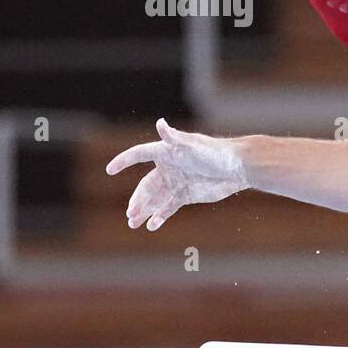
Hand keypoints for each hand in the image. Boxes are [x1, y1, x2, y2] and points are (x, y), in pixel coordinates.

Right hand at [104, 118, 248, 230]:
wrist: (237, 168)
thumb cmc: (215, 152)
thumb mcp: (193, 145)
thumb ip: (175, 137)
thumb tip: (160, 122)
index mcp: (166, 152)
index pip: (139, 154)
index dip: (124, 161)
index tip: (110, 170)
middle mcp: (168, 168)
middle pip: (146, 185)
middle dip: (137, 200)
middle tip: (130, 214)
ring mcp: (177, 183)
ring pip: (155, 199)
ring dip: (144, 210)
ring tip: (133, 223)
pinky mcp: (186, 195)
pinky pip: (168, 207)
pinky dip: (160, 216)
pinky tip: (152, 225)